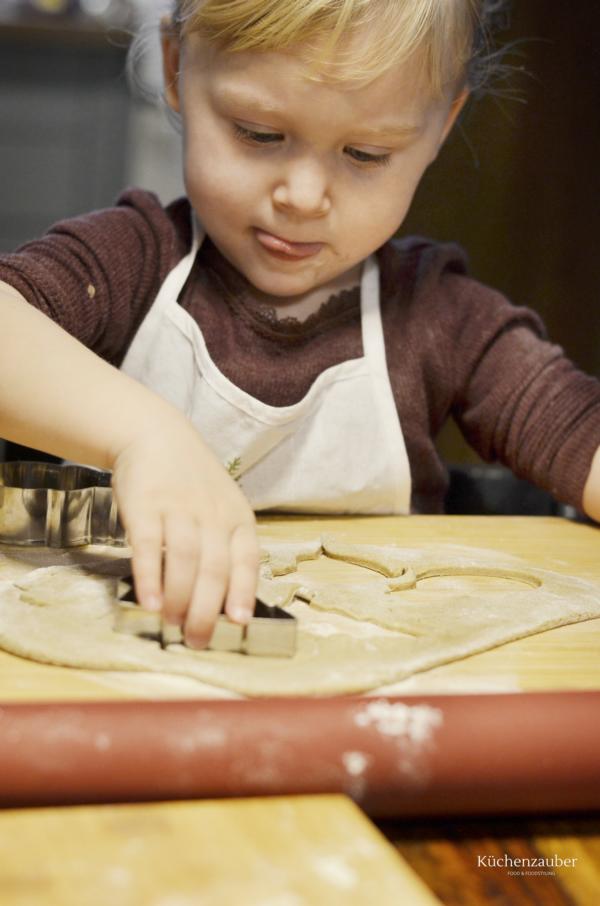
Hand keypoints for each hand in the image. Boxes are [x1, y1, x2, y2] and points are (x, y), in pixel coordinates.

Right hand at [111, 414, 259, 648]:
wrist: (155, 436)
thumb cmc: (192, 483)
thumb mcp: (222, 507)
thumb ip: (225, 547)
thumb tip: (225, 603)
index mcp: (238, 518)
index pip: (247, 560)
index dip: (244, 592)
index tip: (239, 622)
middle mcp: (212, 515)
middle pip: (215, 568)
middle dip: (208, 610)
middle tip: (198, 641)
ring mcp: (179, 509)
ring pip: (185, 560)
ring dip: (180, 598)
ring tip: (172, 624)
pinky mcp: (145, 506)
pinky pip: (150, 546)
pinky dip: (150, 577)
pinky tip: (148, 602)